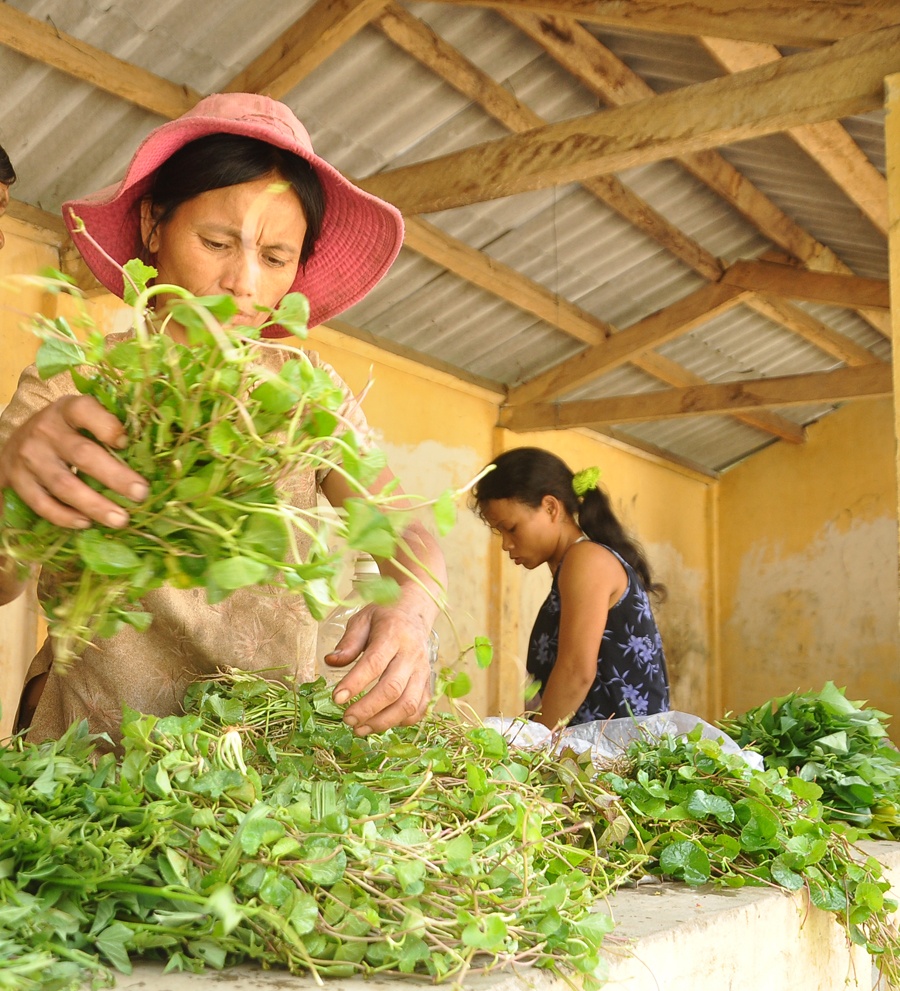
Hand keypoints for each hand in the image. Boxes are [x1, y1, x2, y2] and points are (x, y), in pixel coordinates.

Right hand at [0, 395, 148, 528]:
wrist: (16, 442)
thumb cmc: (63, 431)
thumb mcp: (81, 419)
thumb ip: (106, 431)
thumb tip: (147, 458)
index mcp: (67, 410)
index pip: (85, 411)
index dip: (107, 426)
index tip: (126, 443)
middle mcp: (46, 431)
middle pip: (82, 455)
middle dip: (115, 477)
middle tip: (141, 494)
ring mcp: (30, 457)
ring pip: (64, 484)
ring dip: (95, 505)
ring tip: (121, 519)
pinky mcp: (18, 481)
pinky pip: (42, 503)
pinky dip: (65, 516)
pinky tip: (87, 523)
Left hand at [323, 602, 431, 734]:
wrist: (416, 610)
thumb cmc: (385, 615)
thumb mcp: (363, 619)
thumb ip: (348, 642)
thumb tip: (330, 662)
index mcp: (393, 635)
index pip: (374, 663)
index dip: (355, 683)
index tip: (337, 698)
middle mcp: (411, 655)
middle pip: (392, 688)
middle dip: (367, 709)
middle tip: (346, 719)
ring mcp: (423, 670)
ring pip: (408, 703)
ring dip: (383, 721)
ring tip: (360, 729)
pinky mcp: (427, 682)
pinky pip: (420, 708)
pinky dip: (402, 721)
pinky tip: (382, 723)